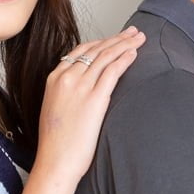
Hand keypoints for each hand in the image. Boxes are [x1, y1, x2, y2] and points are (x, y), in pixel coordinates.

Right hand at [36, 26, 144, 182]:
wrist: (55, 161)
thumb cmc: (57, 142)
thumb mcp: (56, 108)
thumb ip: (68, 93)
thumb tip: (85, 88)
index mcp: (54, 78)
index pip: (82, 51)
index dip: (101, 41)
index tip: (115, 38)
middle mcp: (66, 77)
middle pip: (96, 49)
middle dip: (117, 38)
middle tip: (133, 32)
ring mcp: (80, 86)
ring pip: (106, 56)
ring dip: (125, 44)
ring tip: (139, 39)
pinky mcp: (95, 98)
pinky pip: (113, 71)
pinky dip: (125, 59)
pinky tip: (134, 53)